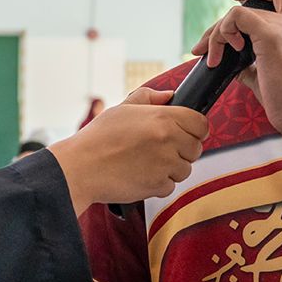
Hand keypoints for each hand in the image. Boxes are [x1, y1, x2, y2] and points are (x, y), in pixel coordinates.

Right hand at [48, 88, 207, 211]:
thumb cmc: (98, 138)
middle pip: (196, 148)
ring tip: (147, 163)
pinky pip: (170, 186)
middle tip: (159, 150)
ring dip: (171, 169)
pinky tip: (141, 175)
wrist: (80, 168)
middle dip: (182, 150)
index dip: (195, 129)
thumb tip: (169, 95)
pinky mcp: (158, 185)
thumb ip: (149, 98)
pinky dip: (158, 184)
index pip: (201, 124)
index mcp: (163, 117)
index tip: (185, 134)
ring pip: (185, 169)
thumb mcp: (121, 108)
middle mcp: (168, 139)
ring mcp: (165, 164)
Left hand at [192, 0, 281, 136]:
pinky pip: (236, 17)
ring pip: (236, 13)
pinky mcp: (272, 36)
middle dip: (217, 28)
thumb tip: (228, 65)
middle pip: (245, 7)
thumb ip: (250, 65)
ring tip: (213, 60)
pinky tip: (223, 57)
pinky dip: (223, 34)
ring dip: (216, 35)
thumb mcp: (266, 76)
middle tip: (201, 49)